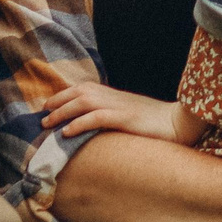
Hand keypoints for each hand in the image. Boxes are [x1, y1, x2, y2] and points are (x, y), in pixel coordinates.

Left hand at [39, 81, 185, 141]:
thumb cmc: (154, 123)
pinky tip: (67, 133)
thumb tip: (92, 125)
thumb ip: (111, 116)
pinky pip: (96, 117)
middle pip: (78, 92)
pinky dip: (79, 123)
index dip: (63, 95)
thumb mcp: (128, 116)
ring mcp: (119, 106)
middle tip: (41, 115)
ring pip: (83, 102)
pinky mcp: (125, 118)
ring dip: (62, 112)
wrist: (180, 122)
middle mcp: (113, 96)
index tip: (47, 106)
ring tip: (47, 124)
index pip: (82, 88)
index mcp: (113, 95)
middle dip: (57, 102)